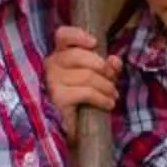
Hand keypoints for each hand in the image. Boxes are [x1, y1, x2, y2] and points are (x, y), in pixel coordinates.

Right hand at [44, 24, 119, 142]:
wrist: (69, 131)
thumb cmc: (82, 100)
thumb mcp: (97, 79)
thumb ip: (106, 66)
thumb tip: (115, 60)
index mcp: (59, 55)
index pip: (62, 35)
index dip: (78, 35)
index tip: (95, 42)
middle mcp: (51, 65)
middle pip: (79, 55)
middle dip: (102, 67)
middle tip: (112, 79)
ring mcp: (52, 81)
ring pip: (87, 75)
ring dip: (106, 86)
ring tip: (112, 95)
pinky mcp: (58, 98)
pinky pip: (87, 92)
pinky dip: (102, 98)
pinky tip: (108, 104)